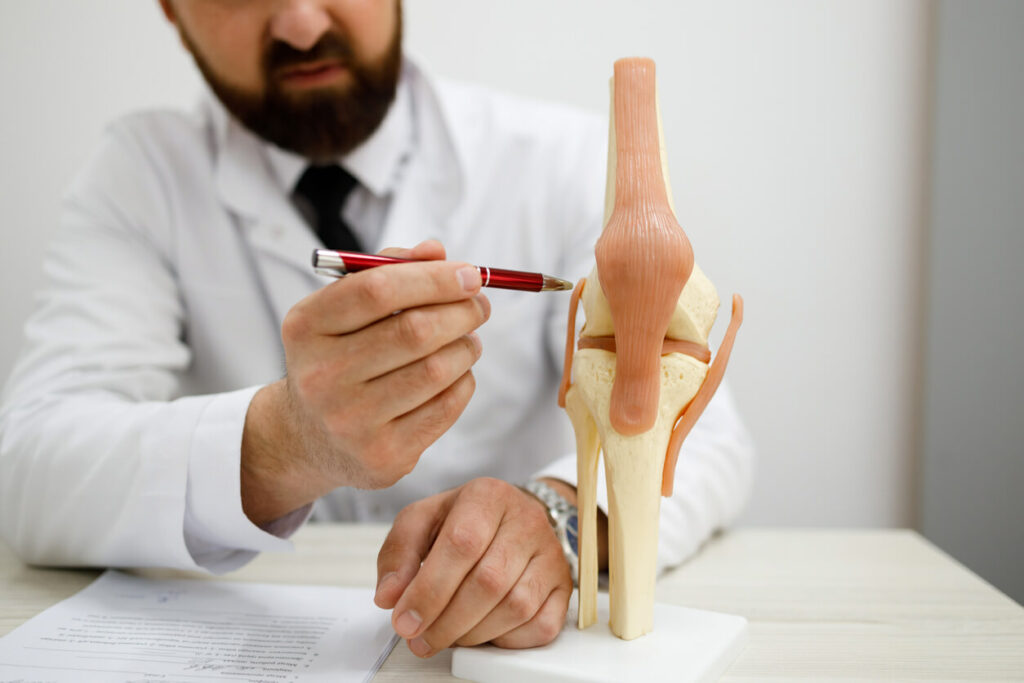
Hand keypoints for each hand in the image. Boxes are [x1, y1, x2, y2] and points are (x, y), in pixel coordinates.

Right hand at [241, 241, 489, 523]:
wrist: (309, 437)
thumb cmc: (338, 356)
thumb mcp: (343, 309)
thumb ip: (388, 270)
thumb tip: (438, 252)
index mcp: (307, 328)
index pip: (377, 290)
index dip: (433, 278)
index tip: (469, 274)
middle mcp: (321, 376)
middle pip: (414, 331)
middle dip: (462, 311)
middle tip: (479, 305)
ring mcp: (350, 422)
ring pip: (437, 370)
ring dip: (467, 347)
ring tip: (467, 339)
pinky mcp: (382, 456)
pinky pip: (445, 407)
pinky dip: (463, 382)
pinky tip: (455, 374)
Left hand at [374, 478, 572, 655]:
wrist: (513, 516)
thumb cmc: (466, 520)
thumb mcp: (422, 521)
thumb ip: (398, 554)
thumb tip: (389, 596)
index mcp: (487, 495)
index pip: (461, 545)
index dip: (429, 590)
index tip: (405, 620)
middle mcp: (526, 520)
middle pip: (488, 582)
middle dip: (446, 621)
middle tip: (420, 637)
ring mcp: (551, 553)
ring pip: (515, 608)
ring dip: (473, 633)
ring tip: (447, 634)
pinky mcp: (565, 585)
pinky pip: (541, 626)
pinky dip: (507, 640)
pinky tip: (483, 631)